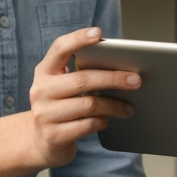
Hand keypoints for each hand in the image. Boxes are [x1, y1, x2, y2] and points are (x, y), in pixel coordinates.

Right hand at [28, 28, 140, 168]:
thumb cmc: (61, 106)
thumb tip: (121, 67)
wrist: (41, 142)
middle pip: (82, 79)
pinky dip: (101, 121)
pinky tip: (106, 120)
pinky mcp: (54, 136)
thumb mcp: (62, 86)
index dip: (78, 39)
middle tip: (136, 80)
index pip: (60, 48)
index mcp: (45, 71)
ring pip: (89, 105)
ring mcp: (45, 114)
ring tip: (128, 107)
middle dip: (113, 78)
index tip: (99, 33)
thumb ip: (81, 73)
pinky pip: (87, 125)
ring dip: (114, 105)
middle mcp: (41, 90)